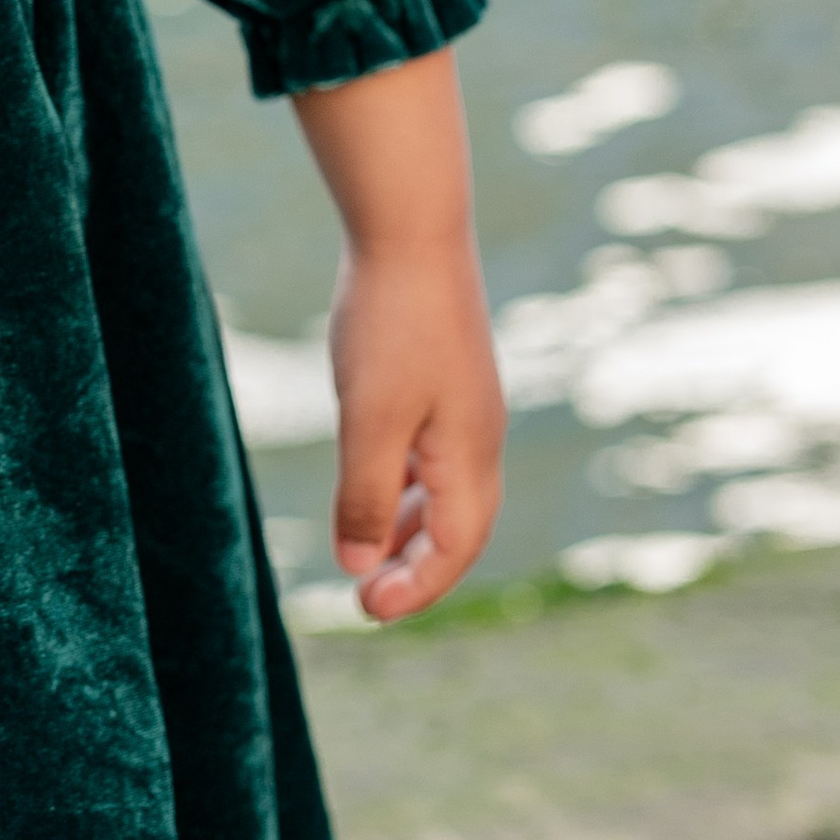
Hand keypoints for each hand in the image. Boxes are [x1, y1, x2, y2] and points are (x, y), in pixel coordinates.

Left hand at [290, 47, 504, 622]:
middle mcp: (478, 438)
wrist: (410, 232)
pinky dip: (403, 482)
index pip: (455, 548)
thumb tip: (360, 563)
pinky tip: (370, 480)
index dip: (415, 587)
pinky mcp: (444, 379)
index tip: (366, 607)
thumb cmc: (391, 325)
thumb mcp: (369, 419)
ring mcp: (464, 407)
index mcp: (470, 456)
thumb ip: (365, 494)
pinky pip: (430, 454)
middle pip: (458, 528)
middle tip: (366, 594)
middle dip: (416, 567)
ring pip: (443, 491)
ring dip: (408, 527)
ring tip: (366, 550)